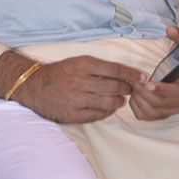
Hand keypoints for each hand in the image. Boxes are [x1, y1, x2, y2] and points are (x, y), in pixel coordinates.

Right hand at [0, 50, 144, 123]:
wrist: (34, 86)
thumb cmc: (60, 73)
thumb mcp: (78, 62)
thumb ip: (98, 68)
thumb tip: (123, 75)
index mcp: (84, 64)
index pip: (115, 70)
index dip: (132, 74)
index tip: (143, 77)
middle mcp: (81, 81)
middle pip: (115, 87)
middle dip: (127, 89)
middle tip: (131, 90)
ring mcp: (77, 99)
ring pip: (109, 103)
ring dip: (118, 102)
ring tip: (120, 100)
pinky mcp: (73, 114)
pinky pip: (98, 115)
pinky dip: (106, 113)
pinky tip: (107, 109)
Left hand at [129, 25, 178, 120]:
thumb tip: (170, 30)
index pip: (175, 92)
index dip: (161, 89)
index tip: (148, 83)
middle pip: (160, 103)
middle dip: (143, 92)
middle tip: (133, 80)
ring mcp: (172, 109)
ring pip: (152, 111)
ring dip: (139, 100)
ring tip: (132, 86)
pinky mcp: (163, 113)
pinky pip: (147, 116)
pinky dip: (137, 108)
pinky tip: (134, 96)